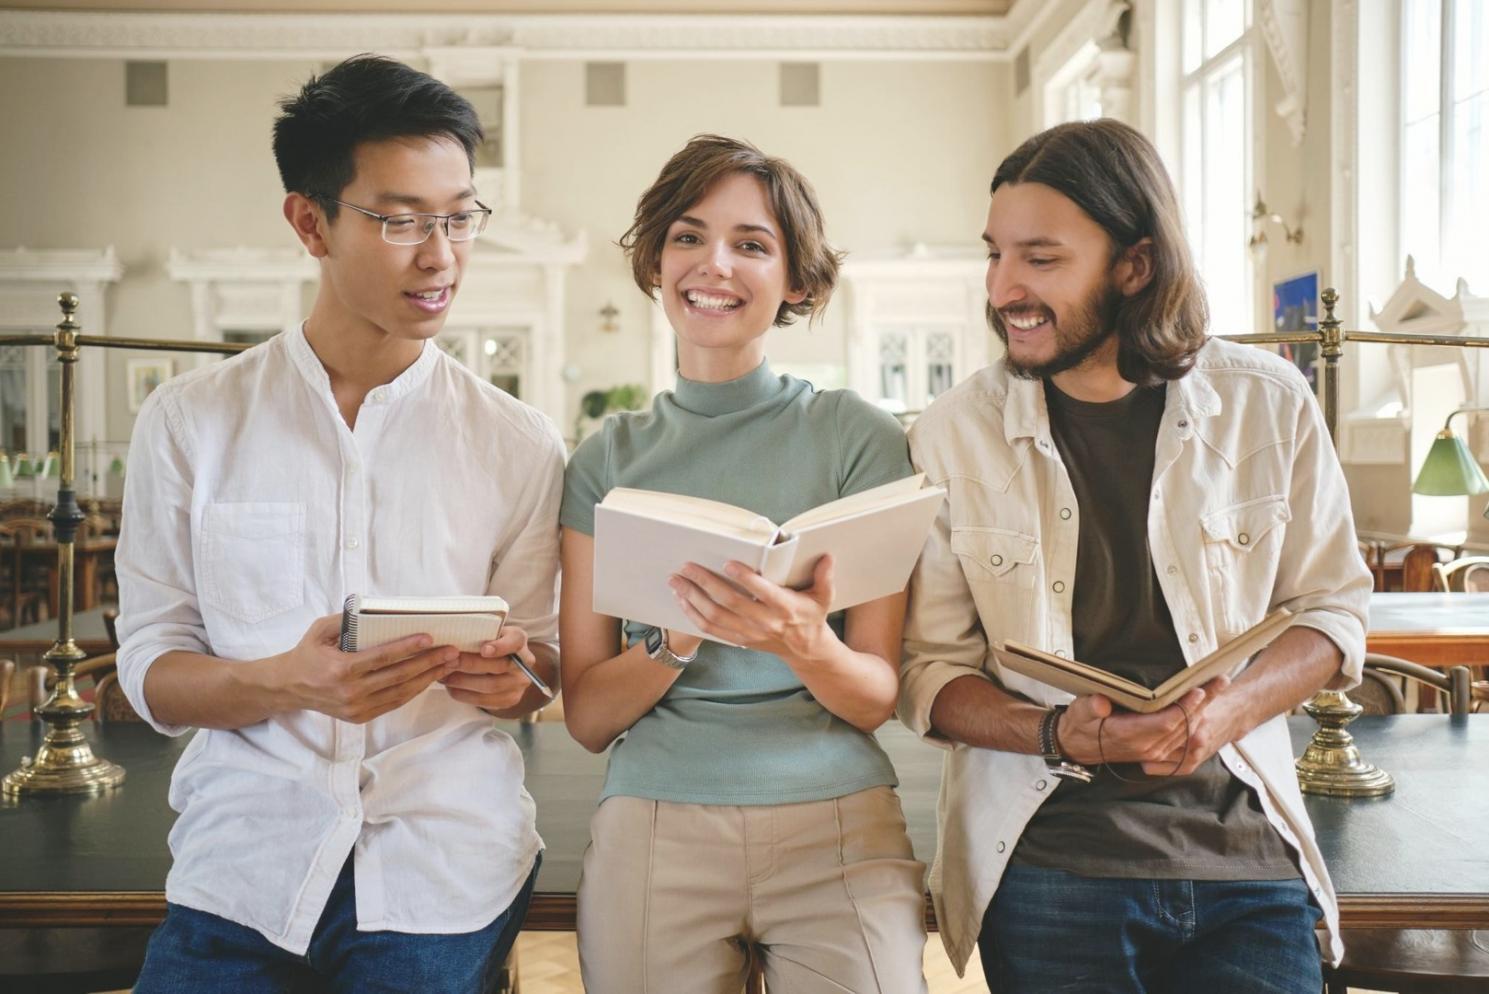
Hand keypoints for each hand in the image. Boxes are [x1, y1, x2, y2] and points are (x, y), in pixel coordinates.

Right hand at [270, 614, 459, 723]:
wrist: (288, 687)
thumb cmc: (307, 654)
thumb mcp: (320, 630)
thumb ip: (346, 619)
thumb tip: (374, 608)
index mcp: (340, 669)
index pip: (382, 658)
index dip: (408, 648)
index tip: (430, 638)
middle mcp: (350, 692)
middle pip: (398, 676)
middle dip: (428, 663)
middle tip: (452, 651)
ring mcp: (356, 708)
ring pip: (400, 693)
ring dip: (427, 678)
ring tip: (448, 665)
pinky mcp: (360, 717)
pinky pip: (394, 703)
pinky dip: (414, 690)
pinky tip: (429, 678)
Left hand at [439, 625, 541, 711]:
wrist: (503, 664)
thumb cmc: (489, 643)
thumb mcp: (489, 632)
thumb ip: (478, 632)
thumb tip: (454, 636)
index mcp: (519, 640)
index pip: (515, 642)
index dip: (501, 647)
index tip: (483, 649)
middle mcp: (524, 663)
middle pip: (500, 666)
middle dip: (471, 664)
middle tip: (449, 662)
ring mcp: (519, 684)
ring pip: (491, 686)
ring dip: (464, 682)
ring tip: (445, 676)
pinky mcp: (510, 700)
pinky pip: (486, 701)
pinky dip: (465, 695)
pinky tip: (452, 688)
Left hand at [669, 555, 835, 662]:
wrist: (806, 649)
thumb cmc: (812, 616)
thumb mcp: (824, 596)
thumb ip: (824, 576)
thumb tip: (827, 557)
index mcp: (784, 607)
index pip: (761, 592)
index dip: (744, 578)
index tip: (727, 563)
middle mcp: (764, 621)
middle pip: (729, 602)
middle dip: (704, 583)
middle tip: (687, 567)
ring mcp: (749, 633)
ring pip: (715, 617)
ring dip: (692, 598)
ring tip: (676, 581)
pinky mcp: (739, 639)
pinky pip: (711, 629)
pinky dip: (693, 615)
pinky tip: (682, 600)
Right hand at [1056, 677, 1234, 772]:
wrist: (1076, 747)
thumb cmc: (1080, 725)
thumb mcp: (1079, 712)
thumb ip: (1091, 707)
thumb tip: (1101, 703)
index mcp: (1130, 735)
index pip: (1166, 721)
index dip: (1184, 707)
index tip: (1197, 691)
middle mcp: (1146, 746)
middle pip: (1183, 725)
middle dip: (1203, 703)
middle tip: (1219, 681)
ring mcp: (1153, 750)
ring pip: (1186, 731)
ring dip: (1203, 710)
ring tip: (1216, 688)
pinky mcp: (1156, 750)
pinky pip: (1182, 738)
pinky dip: (1195, 721)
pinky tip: (1203, 707)